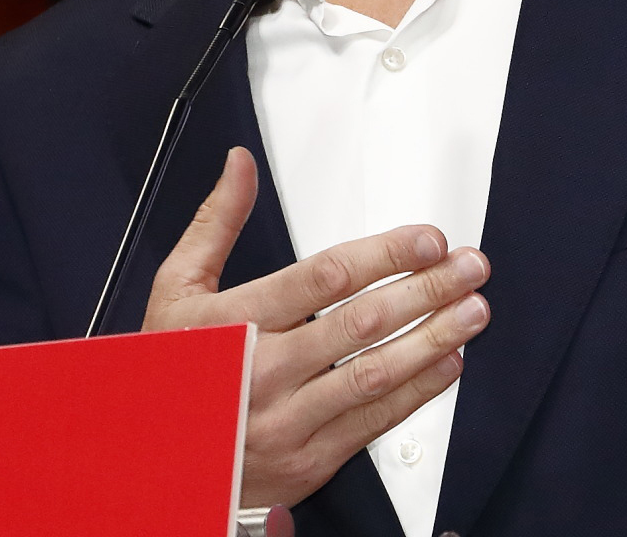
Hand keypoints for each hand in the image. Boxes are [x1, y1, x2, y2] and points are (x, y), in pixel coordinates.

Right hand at [144, 147, 491, 508]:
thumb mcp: (177, 289)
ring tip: (471, 311)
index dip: (383, 255)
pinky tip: (447, 364)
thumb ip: (216, 223)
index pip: (324, 279)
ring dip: (433, 339)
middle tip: (467, 267)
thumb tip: (239, 166)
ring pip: (375, 374)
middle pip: (360, 324)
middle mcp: (264, 371)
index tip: (425, 240)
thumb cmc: (171, 368)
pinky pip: (374, 422)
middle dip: (425, 289)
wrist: (155, 461)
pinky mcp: (309, 459)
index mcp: (234, 322)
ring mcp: (288, 420)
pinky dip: (418, 392)